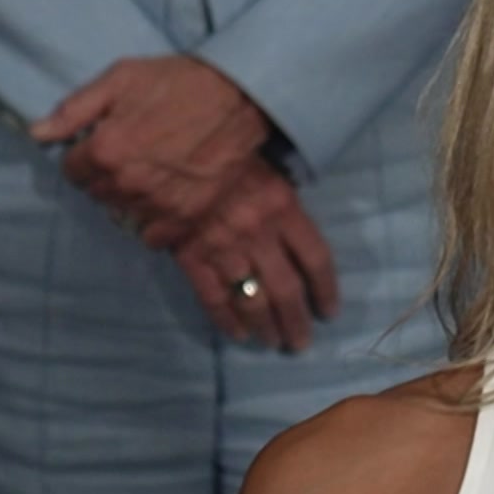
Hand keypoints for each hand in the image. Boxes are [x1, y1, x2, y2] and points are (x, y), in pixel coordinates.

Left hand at [33, 55, 271, 246]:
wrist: (238, 96)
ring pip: (124, 212)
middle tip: (130, 155)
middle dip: (105, 176)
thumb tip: (36, 133)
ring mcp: (159, 203)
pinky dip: (154, 221)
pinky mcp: (187, 215)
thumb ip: (74, 109)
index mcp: (105, 150)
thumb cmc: (176, 82)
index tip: (101, 144)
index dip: (83, 156)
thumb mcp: (119, 79)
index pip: (71, 171)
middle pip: (97, 193)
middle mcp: (127, 183)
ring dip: (130, 197)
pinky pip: (154, 236)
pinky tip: (164, 197)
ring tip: (150, 173)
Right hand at [175, 158, 339, 351]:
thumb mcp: (264, 161)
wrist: (164, 149)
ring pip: (253, 301)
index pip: (316, 258)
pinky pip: (214, 298)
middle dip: (296, 321)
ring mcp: (225, 251)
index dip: (325, 289)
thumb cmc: (221, 149)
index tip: (329, 311)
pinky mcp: (193, 259)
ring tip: (275, 344)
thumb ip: (281, 195)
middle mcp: (259, 235)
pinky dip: (227, 320)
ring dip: (267, 327)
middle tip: (301, 342)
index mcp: (283, 208)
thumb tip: (297, 221)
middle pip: (287, 290)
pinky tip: (238, 334)